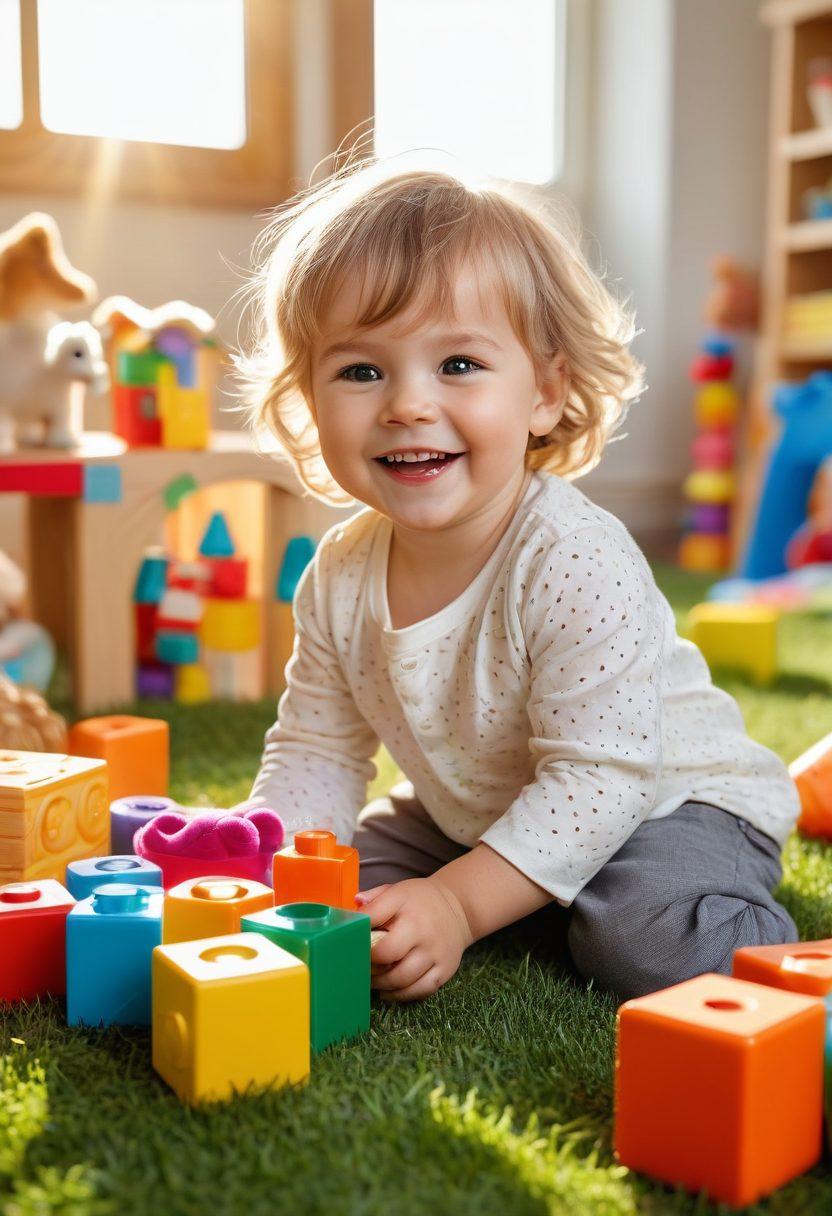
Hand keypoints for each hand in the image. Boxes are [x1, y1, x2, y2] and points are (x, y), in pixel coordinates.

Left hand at [356, 876, 473, 1001]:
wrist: (458, 908)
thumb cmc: (420, 901)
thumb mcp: (398, 891)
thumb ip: (374, 898)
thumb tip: (354, 908)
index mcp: (408, 907)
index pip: (374, 921)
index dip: (357, 936)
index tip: (351, 945)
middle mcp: (424, 932)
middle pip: (387, 956)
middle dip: (368, 964)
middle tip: (361, 966)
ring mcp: (436, 954)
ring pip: (401, 980)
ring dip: (381, 984)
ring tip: (372, 980)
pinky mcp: (445, 970)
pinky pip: (419, 991)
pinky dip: (400, 994)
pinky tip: (389, 990)